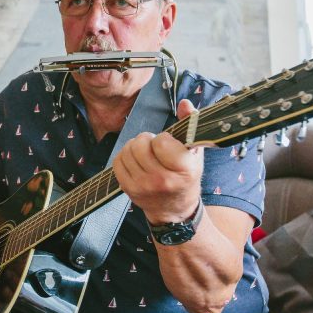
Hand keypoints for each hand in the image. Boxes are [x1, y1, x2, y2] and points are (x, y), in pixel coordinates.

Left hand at [114, 99, 203, 224]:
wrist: (174, 209)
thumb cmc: (185, 177)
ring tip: (145, 153)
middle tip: (154, 147)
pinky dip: (124, 156)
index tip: (169, 144)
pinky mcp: (128, 189)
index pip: (161, 141)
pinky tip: (135, 160)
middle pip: (140, 145)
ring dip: (134, 147)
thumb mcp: (194, 153)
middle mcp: (162, 180)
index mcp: (183, 170)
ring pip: (127, 151)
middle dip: (146, 140)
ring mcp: (143, 186)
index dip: (163, 139)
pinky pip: (117, 162)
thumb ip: (190, 125)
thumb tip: (184, 103)